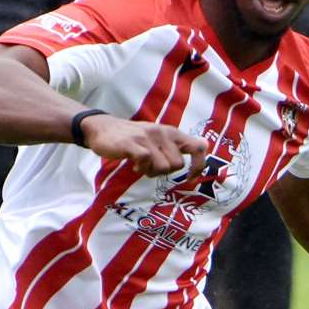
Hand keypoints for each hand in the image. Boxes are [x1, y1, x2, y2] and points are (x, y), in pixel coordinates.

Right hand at [81, 115, 207, 181]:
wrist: (103, 128)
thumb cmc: (133, 137)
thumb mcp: (159, 137)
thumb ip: (179, 143)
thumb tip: (205, 144)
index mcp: (171, 133)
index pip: (198, 148)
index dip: (198, 166)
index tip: (189, 179)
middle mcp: (162, 133)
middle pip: (177, 165)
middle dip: (164, 171)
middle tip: (150, 167)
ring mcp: (147, 137)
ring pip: (163, 167)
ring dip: (151, 171)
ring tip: (141, 165)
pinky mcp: (133, 144)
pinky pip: (146, 162)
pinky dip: (141, 169)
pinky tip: (133, 166)